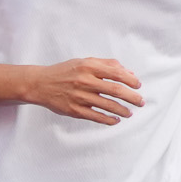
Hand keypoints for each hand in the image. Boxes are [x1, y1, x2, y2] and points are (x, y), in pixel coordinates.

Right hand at [26, 56, 142, 123]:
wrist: (40, 84)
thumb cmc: (65, 72)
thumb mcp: (85, 62)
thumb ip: (107, 64)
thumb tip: (129, 73)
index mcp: (88, 67)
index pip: (116, 73)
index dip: (131, 80)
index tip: (138, 85)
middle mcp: (84, 81)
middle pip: (116, 90)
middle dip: (132, 97)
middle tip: (140, 102)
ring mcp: (79, 96)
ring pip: (108, 105)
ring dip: (123, 110)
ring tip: (130, 113)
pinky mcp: (74, 110)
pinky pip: (96, 116)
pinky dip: (109, 120)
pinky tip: (116, 120)